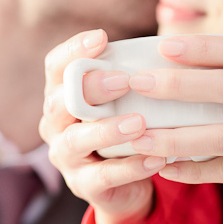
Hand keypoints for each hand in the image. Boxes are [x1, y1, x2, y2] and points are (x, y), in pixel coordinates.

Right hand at [40, 30, 166, 223]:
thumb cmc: (125, 131)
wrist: (126, 186)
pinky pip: (105, 176)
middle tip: (124, 81)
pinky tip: (157, 158)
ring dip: (107, 130)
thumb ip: (129, 79)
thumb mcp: (124, 102)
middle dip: (90, 88)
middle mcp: (55, 125)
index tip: (101, 37)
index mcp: (62, 96)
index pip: (55, 67)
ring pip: (76, 141)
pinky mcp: (84, 186)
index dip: (73, 50)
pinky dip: (132, 167)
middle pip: (60, 101)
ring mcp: (66, 158)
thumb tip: (167, 47)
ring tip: (139, 122)